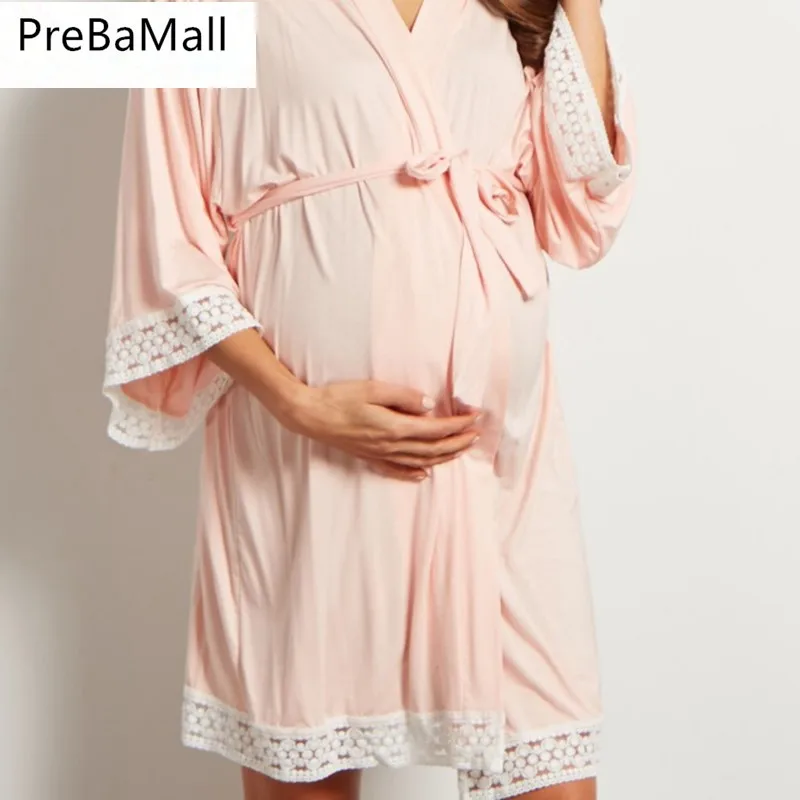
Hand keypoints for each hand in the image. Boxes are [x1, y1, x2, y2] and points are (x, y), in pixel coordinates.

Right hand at [284, 380, 481, 480]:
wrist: (309, 415)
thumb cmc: (338, 398)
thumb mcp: (372, 389)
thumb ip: (403, 397)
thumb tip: (429, 404)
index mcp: (395, 427)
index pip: (436, 429)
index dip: (459, 424)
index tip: (476, 417)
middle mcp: (391, 446)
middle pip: (433, 449)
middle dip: (459, 443)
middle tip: (477, 436)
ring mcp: (380, 455)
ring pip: (420, 461)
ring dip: (444, 457)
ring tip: (460, 451)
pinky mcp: (369, 457)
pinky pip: (397, 470)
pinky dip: (414, 474)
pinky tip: (424, 474)